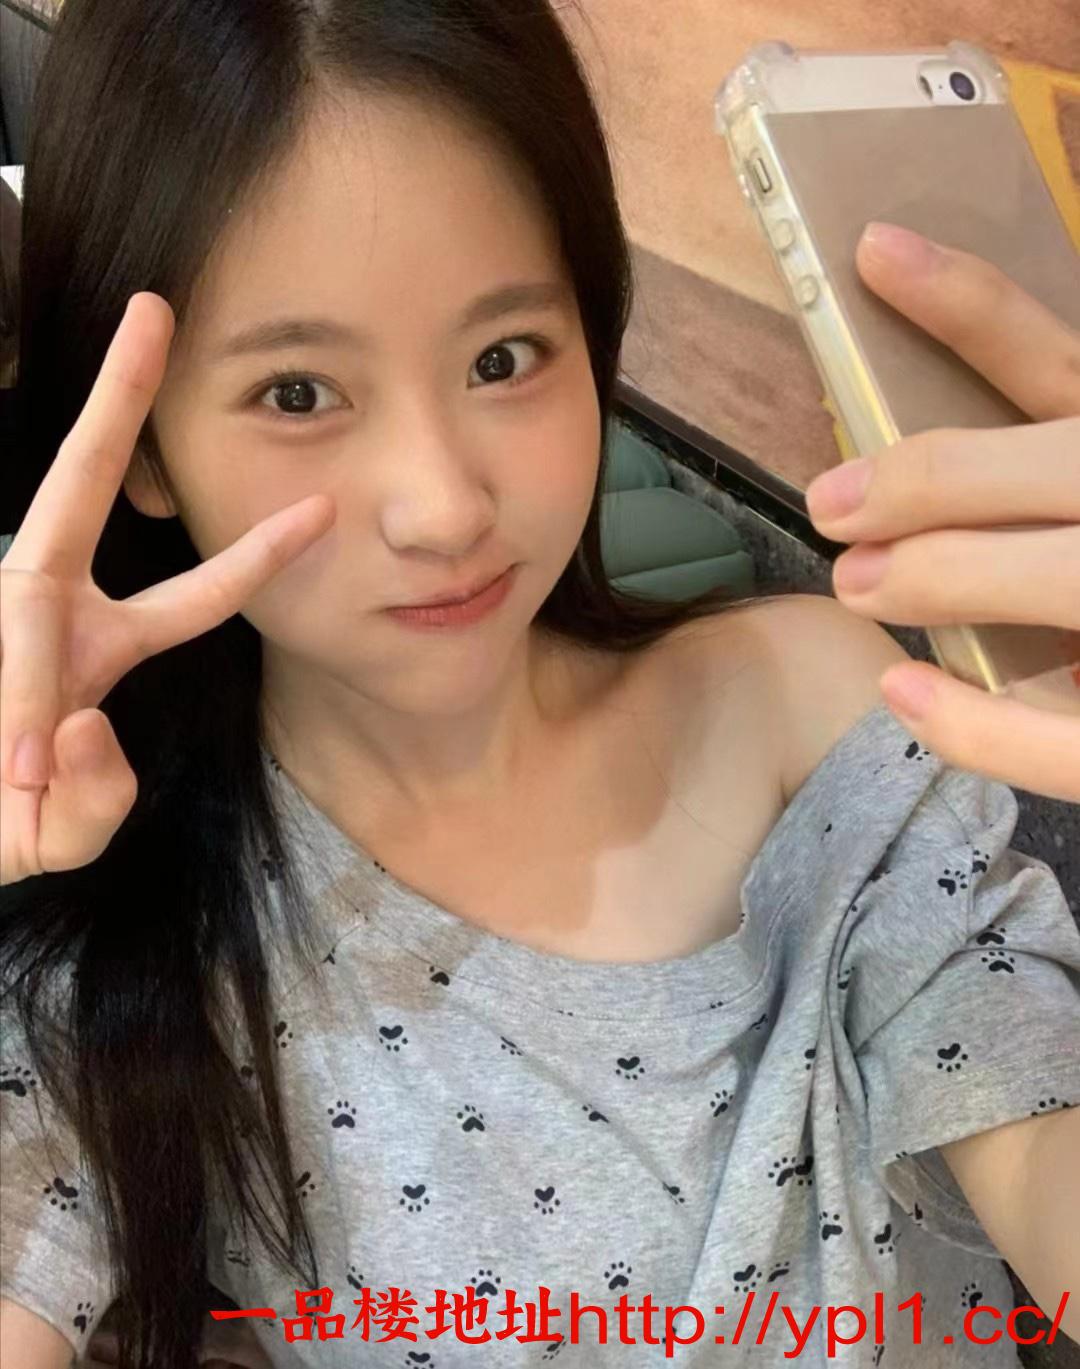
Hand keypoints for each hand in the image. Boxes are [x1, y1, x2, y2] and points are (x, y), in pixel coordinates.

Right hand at [0, 292, 335, 884]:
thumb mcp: (60, 835)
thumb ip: (94, 806)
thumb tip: (84, 727)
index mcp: (95, 647)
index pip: (193, 596)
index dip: (256, 555)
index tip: (322, 507)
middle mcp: (40, 610)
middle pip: (80, 485)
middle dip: (115, 399)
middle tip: (154, 311)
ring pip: (25, 613)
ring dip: (28, 709)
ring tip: (19, 777)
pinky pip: (7, 686)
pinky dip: (8, 739)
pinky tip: (5, 770)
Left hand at [804, 222, 1079, 802]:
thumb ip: (1045, 443)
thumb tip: (927, 465)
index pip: (1062, 358)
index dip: (971, 301)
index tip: (874, 252)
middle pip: (1061, 465)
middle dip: (931, 479)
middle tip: (830, 504)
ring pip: (1068, 580)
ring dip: (948, 577)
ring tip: (855, 584)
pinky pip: (1070, 740)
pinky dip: (980, 726)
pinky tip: (903, 692)